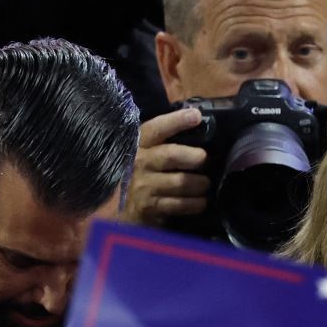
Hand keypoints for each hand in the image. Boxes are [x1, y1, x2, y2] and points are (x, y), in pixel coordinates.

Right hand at [125, 108, 209, 226]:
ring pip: (181, 182)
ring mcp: (143, 186)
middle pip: (172, 155)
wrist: (122, 210)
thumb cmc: (141, 176)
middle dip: (194, 157)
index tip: (196, 116)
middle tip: (203, 160)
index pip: (156, 129)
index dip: (176, 121)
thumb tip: (196, 122)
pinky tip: (200, 202)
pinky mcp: (150, 207)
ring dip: (199, 184)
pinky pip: (181, 204)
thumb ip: (165, 140)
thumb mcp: (146, 153)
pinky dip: (196, 204)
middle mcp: (138, 163)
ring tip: (203, 184)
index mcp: (138, 145)